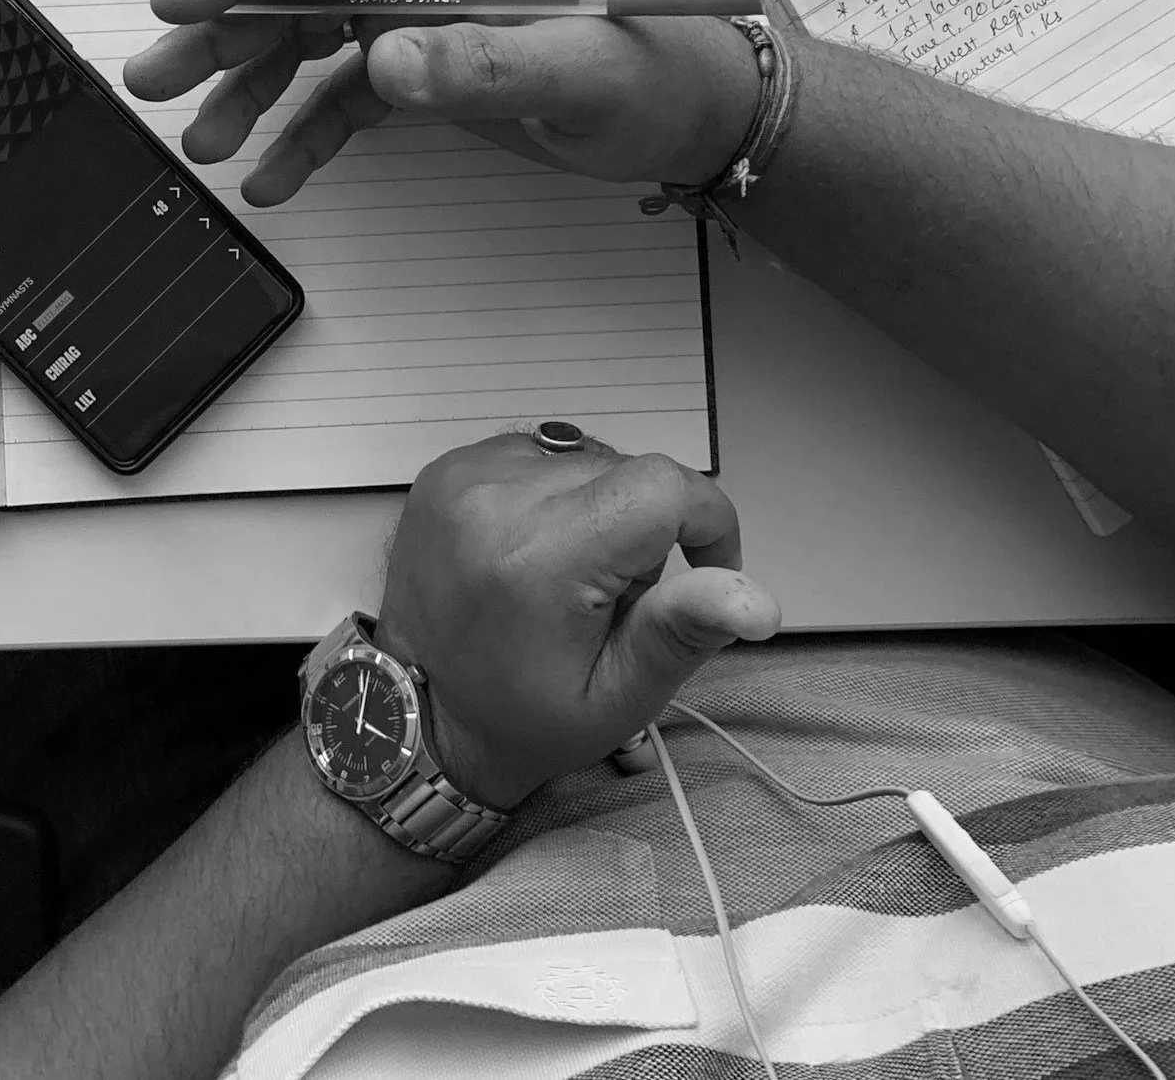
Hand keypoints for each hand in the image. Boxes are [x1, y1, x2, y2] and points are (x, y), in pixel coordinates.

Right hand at [121, 0, 763, 204]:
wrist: (704, 116)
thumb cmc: (655, 74)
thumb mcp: (575, 71)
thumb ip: (478, 64)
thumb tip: (381, 61)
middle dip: (222, 33)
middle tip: (153, 77)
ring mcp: (420, 25)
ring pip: (308, 47)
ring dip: (251, 93)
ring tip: (201, 145)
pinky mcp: (427, 76)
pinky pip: (343, 102)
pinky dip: (303, 138)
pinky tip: (272, 180)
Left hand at [370, 430, 779, 809]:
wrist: (415, 711)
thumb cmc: (520, 716)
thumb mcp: (617, 696)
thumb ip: (684, 632)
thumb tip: (759, 599)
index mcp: (540, 556)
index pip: (663, 485)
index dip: (705, 522)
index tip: (702, 570)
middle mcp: (495, 500)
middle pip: (627, 473)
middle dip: (644, 531)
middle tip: (612, 599)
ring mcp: (464, 476)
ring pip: (585, 461)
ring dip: (598, 510)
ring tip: (567, 578)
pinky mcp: (447, 469)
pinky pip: (537, 457)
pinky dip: (552, 497)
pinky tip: (532, 552)